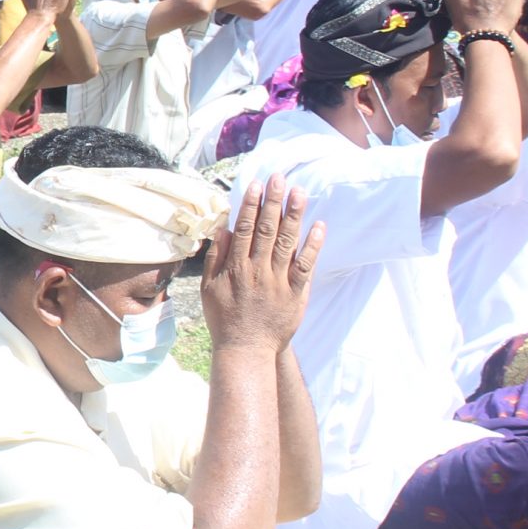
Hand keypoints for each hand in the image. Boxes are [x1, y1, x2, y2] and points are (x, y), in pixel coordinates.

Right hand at [198, 174, 322, 351]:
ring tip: (300, 192)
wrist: (245, 349)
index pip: (244, 228)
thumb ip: (215, 258)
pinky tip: (318, 226)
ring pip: (287, 242)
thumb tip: (222, 230)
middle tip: (279, 178)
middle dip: (274, 201)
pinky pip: (306, 266)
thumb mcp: (209, 288)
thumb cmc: (224, 318)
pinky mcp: (295, 293)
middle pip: (267, 229)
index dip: (251, 205)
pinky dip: (312, 246)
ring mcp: (278, 281)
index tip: (256, 185)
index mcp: (236, 267)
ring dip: (294, 215)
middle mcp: (258, 270)